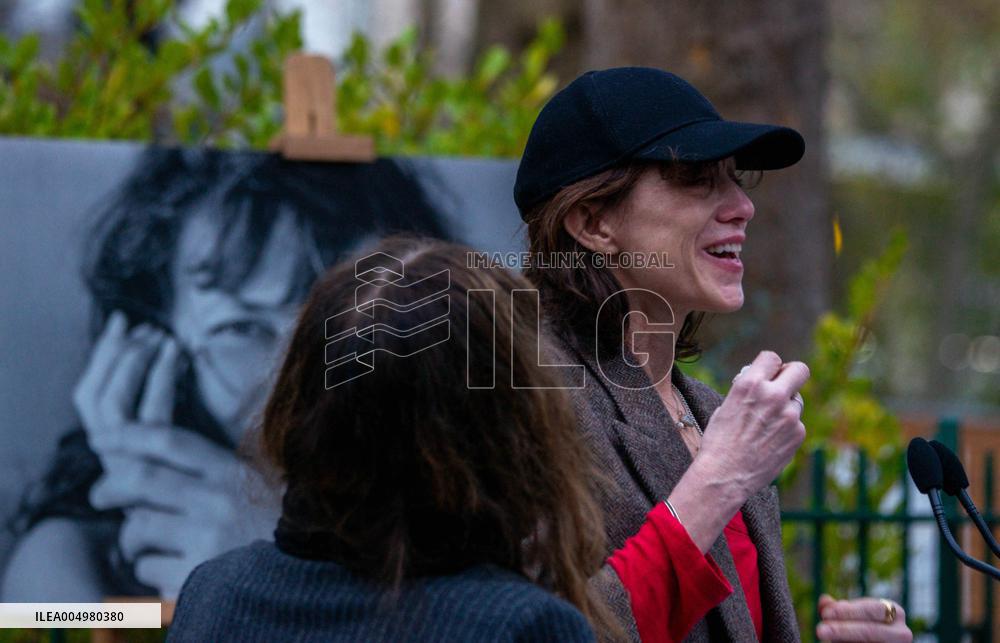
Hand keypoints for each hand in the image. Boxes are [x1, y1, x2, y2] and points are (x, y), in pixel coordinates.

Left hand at [75, 310, 278, 596]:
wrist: (310, 570)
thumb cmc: (278, 523)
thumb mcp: (255, 483)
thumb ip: (214, 470)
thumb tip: (155, 460)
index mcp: (232, 471)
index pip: (170, 441)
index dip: (129, 435)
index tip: (101, 438)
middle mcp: (218, 499)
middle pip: (141, 480)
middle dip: (108, 487)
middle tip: (97, 495)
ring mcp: (207, 537)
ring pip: (138, 528)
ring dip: (131, 538)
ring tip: (142, 546)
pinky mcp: (199, 575)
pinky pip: (149, 568)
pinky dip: (150, 569)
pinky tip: (171, 570)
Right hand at [697, 350, 808, 499]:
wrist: (724, 475)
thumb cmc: (719, 440)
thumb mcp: (727, 405)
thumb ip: (749, 391)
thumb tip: (764, 384)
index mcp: (750, 383)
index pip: (772, 357)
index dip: (769, 366)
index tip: (767, 373)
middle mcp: (773, 395)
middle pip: (800, 370)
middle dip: (792, 374)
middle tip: (784, 385)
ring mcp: (789, 415)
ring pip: (796, 401)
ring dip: (785, 408)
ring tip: (765, 426)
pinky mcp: (798, 434)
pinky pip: (796, 423)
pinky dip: (786, 429)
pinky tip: (769, 441)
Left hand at [817, 594, 911, 641]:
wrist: (877, 642)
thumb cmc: (862, 627)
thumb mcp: (852, 616)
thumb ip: (838, 609)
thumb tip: (824, 600)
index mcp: (894, 612)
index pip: (871, 609)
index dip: (847, 612)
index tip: (825, 614)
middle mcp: (902, 632)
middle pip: (871, 631)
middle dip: (843, 630)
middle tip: (820, 630)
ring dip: (844, 642)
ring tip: (825, 640)